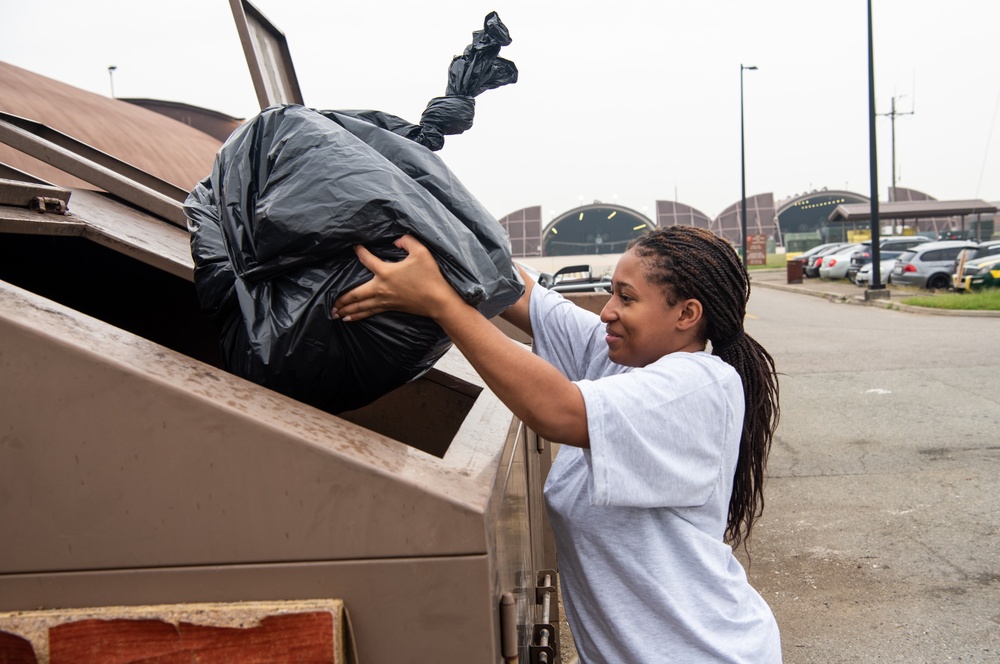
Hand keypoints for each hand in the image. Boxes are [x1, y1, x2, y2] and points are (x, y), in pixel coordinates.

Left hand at [332, 234, 457, 321]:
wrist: (438, 300)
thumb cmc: (430, 276)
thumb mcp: (421, 252)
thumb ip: (407, 241)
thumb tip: (395, 240)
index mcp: (385, 272)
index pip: (367, 260)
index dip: (359, 252)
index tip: (355, 247)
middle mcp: (380, 288)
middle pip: (355, 293)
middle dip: (341, 298)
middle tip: (329, 302)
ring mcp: (384, 300)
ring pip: (360, 305)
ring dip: (346, 309)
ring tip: (333, 313)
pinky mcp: (390, 308)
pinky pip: (369, 312)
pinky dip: (358, 315)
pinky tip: (349, 319)